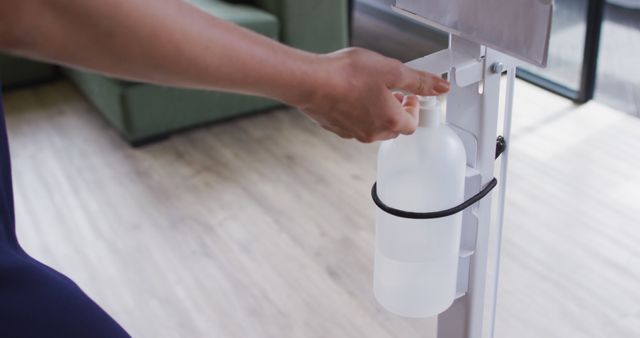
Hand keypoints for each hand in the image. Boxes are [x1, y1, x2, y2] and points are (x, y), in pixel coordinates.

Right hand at [294, 48, 449, 142]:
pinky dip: (358, 114)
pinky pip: (354, 125)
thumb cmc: (348, 76)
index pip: (412, 124)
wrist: (311, 83)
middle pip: (394, 128)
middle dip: (397, 111)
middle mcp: (373, 132)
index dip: (414, 108)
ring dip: (377, 113)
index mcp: (390, 120)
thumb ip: (418, 80)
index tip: (410, 95)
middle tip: (392, 93)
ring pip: (373, 127)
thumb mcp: (391, 70)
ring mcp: (353, 133)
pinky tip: (350, 95)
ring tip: (370, 91)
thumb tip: (442, 87)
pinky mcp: (336, 128)